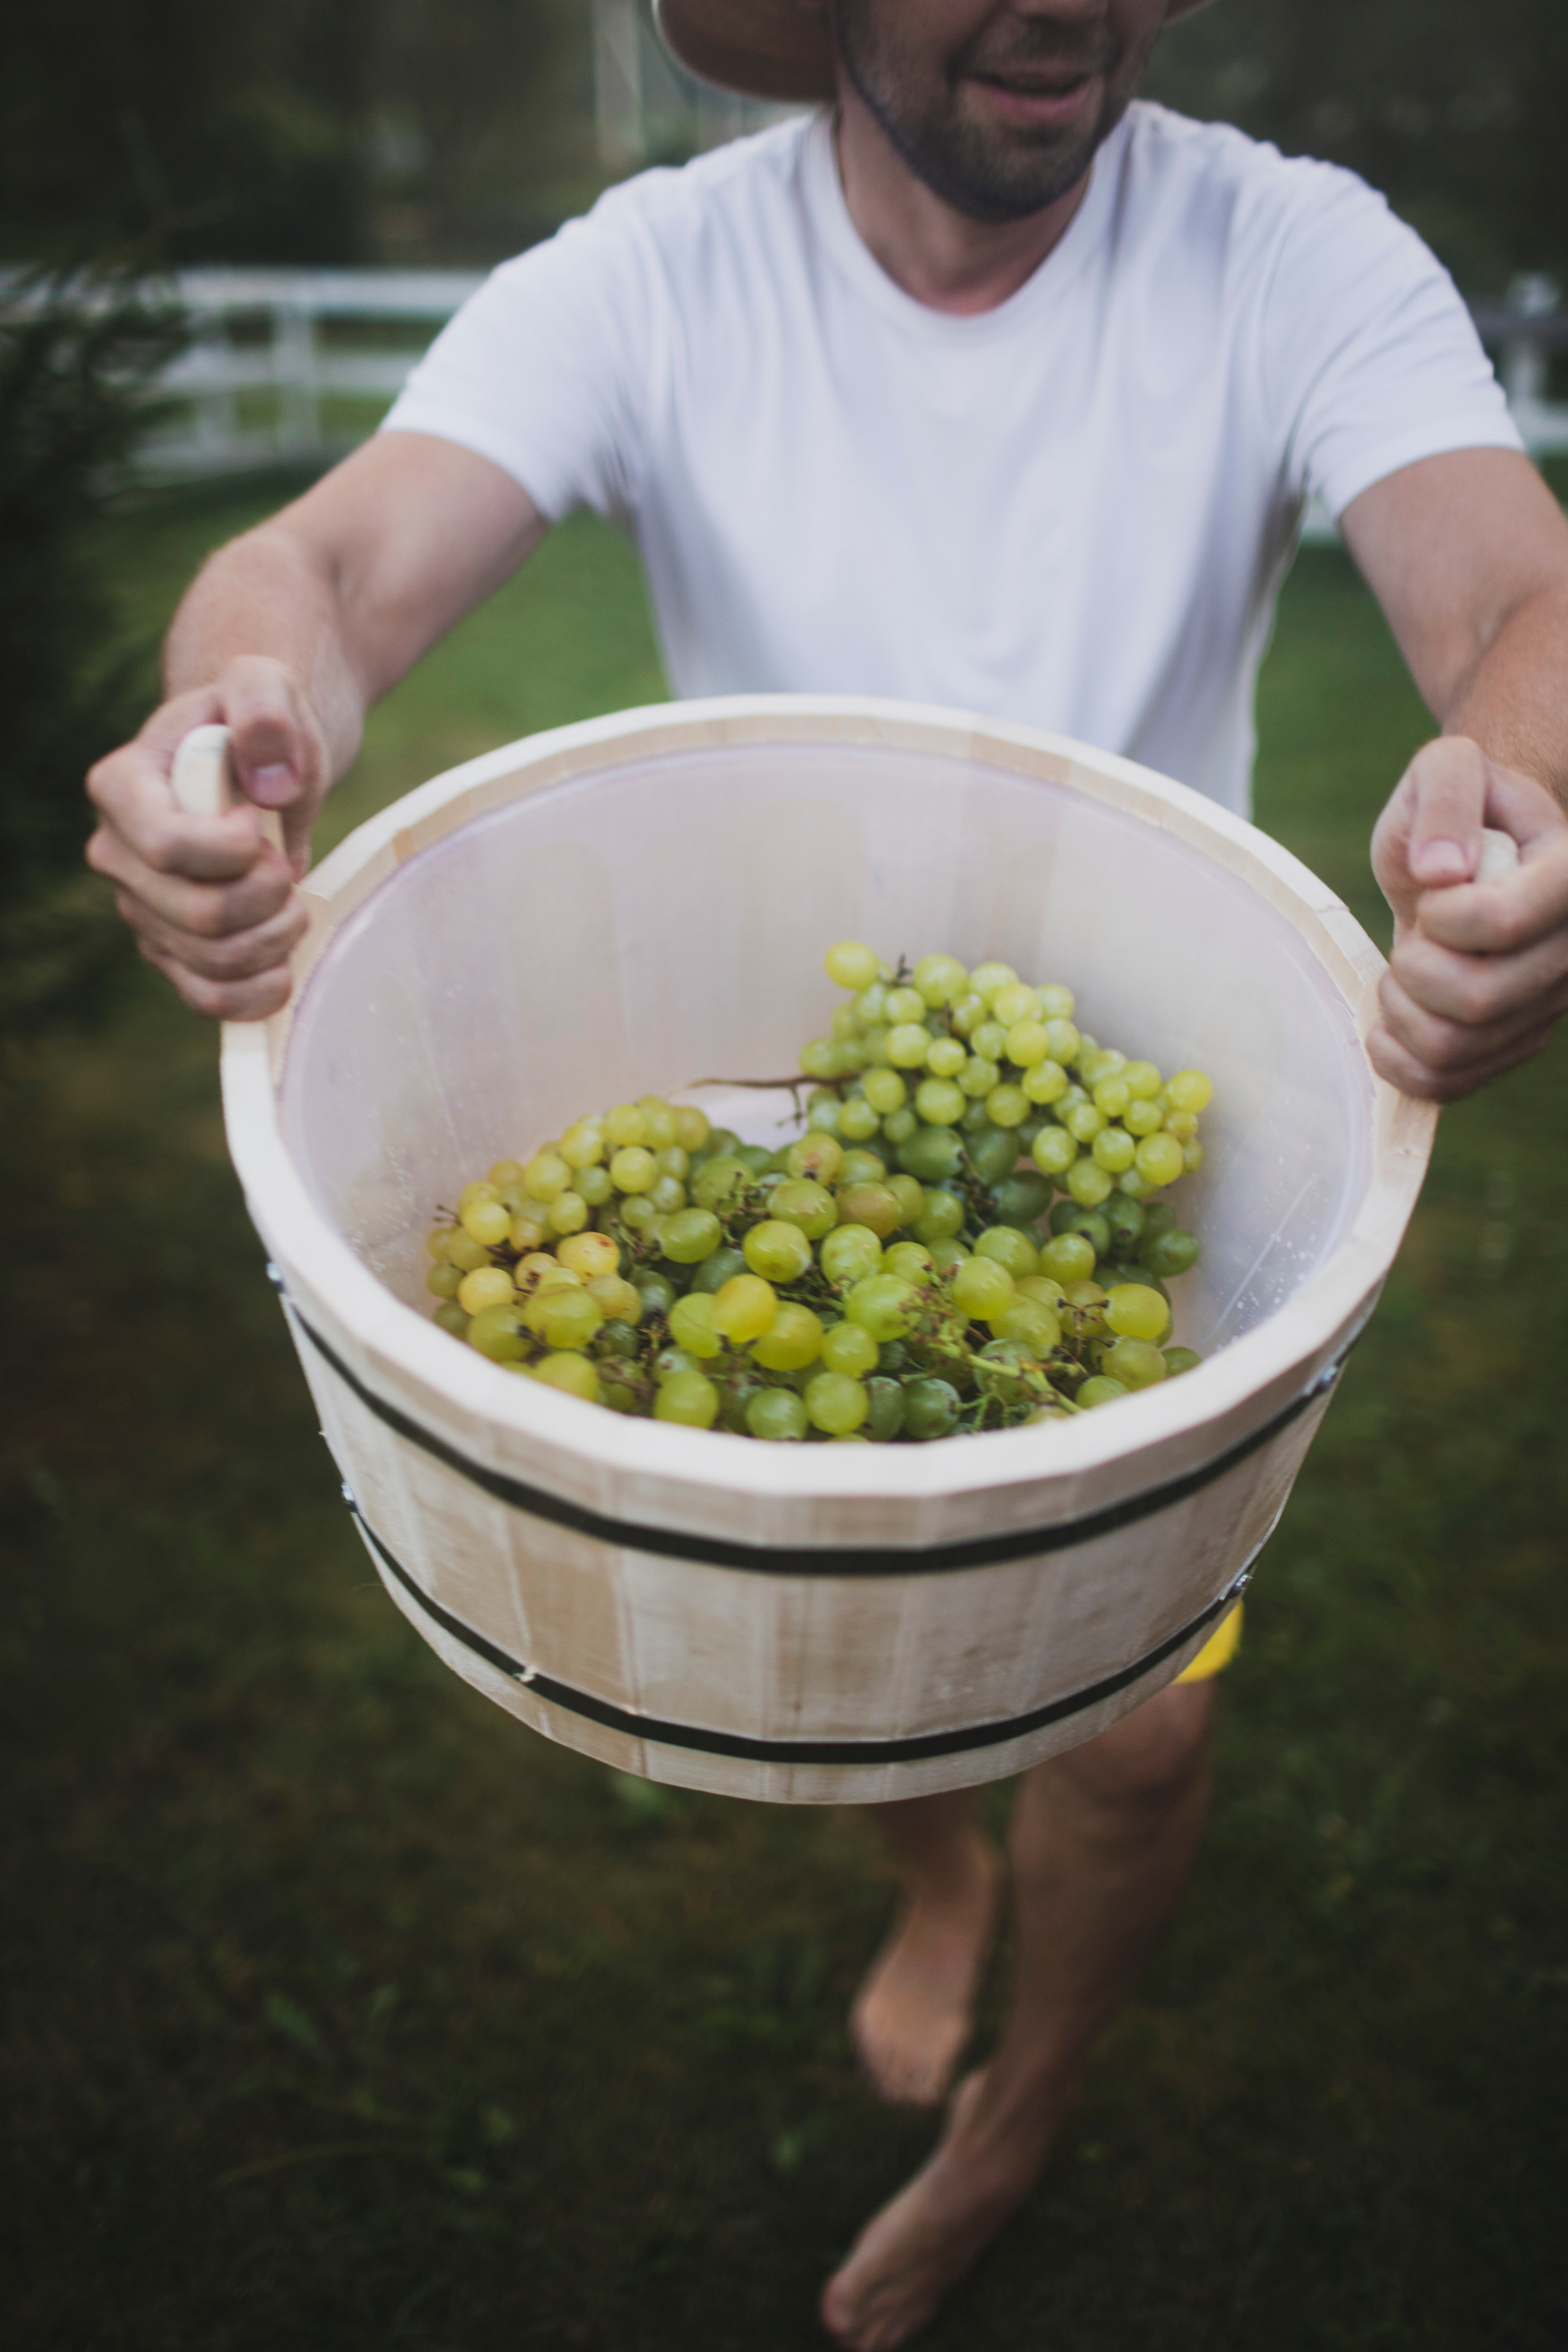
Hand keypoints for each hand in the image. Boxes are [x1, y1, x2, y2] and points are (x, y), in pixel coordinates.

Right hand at [86, 657, 329, 1018]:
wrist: (258, 765)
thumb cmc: (257, 725)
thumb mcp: (265, 686)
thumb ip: (264, 708)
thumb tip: (272, 785)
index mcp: (123, 787)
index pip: (167, 846)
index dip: (231, 849)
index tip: (260, 821)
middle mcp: (118, 855)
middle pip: (197, 914)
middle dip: (267, 896)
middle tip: (287, 865)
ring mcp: (143, 908)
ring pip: (211, 960)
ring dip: (274, 939)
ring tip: (293, 902)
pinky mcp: (173, 950)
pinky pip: (208, 998)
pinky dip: (256, 993)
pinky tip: (284, 967)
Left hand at [1369, 736, 1567, 1100]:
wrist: (1469, 857)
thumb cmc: (1456, 808)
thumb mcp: (1444, 769)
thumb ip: (1446, 798)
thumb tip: (1440, 873)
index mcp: (1567, 875)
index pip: (1501, 924)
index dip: (1442, 917)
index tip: (1430, 892)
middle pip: (1477, 998)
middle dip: (1413, 969)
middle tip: (1410, 939)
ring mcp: (1548, 1004)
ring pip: (1456, 1048)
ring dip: (1401, 1013)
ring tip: (1400, 973)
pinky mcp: (1513, 1042)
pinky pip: (1449, 1083)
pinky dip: (1400, 1063)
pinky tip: (1388, 1024)